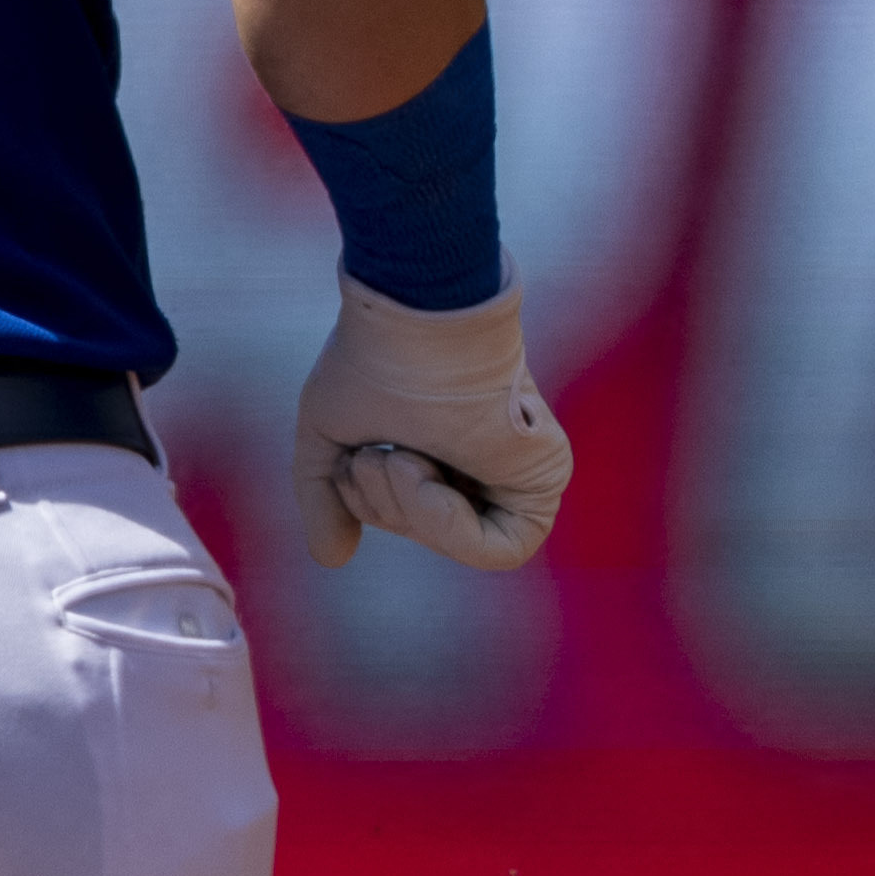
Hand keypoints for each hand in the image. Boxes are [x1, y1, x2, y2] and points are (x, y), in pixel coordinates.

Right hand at [295, 283, 568, 571]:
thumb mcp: (331, 440)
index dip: (371, 504)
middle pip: (428, 532)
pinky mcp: (546, 477)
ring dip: (413, 512)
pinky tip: (428, 481)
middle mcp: (483, 456)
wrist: (414, 315)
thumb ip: (328, 498)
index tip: (358, 459)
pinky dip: (451, 528)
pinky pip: (501, 549)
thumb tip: (333, 559)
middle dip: (386, 506)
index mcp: (442, 441)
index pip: (406, 513)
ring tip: (401, 454)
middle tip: (378, 454)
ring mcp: (516, 468)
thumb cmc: (372, 360)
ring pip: (460, 541)